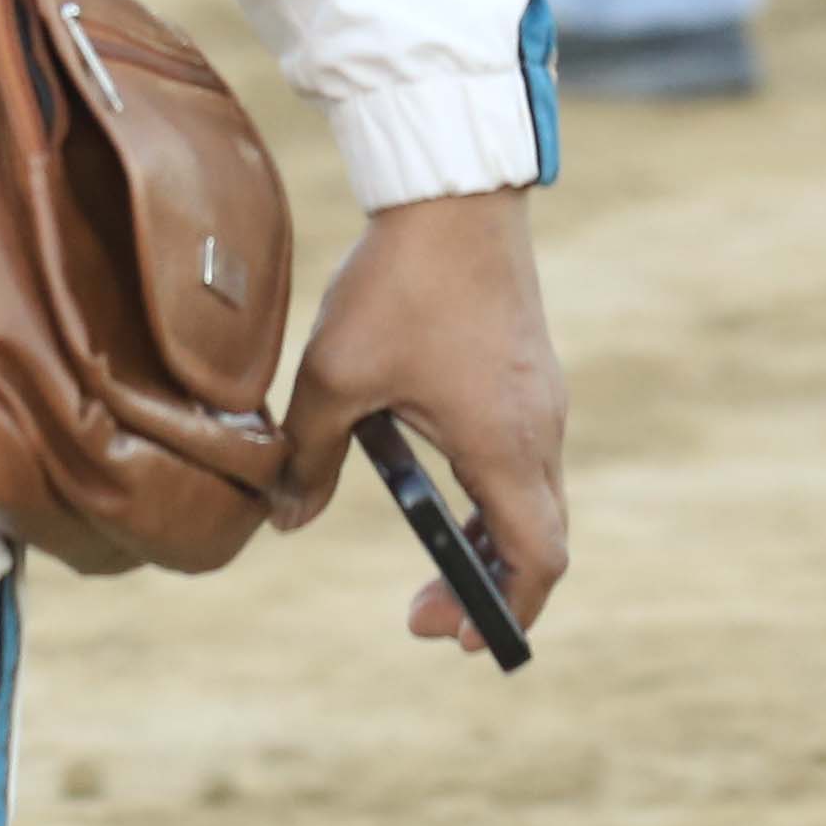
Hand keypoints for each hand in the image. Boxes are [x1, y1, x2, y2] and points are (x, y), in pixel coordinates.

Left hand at [267, 190, 568, 654]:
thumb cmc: (399, 284)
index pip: (536, 559)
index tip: (455, 634)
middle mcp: (540, 429)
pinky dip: (493, 491)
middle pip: (539, 538)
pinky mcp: (530, 370)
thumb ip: (307, 456)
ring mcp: (542, 397)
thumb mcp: (335, 375)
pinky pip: (525, 455)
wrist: (452, 191)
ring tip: (435, 553)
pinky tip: (436, 478)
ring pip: (535, 497)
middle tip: (426, 613)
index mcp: (505, 445)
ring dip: (489, 537)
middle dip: (487, 586)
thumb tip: (283, 519)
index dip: (504, 609)